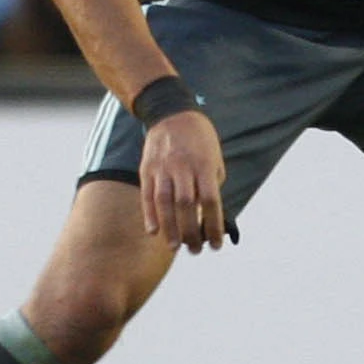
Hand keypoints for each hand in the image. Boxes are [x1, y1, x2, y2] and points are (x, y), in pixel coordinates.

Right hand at [138, 110, 225, 253]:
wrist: (171, 113)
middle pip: (186, 205)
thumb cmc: (199, 140)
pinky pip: (147, 195)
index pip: (211, 201)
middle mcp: (182, 167)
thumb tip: (209, 217)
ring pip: (164, 202)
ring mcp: (162, 168)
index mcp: (203, 165)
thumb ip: (211, 186)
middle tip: (195, 250)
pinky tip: (153, 232)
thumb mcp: (213, 159)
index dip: (214, 225)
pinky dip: (149, 215)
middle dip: (191, 231)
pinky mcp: (146, 168)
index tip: (216, 244)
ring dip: (169, 228)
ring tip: (175, 247)